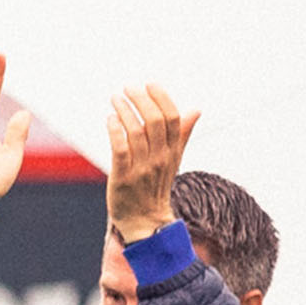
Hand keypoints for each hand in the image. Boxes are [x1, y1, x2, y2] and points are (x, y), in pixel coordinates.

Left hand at [103, 82, 199, 245]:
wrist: (145, 221)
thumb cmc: (156, 187)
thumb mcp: (173, 160)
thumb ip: (182, 135)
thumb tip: (195, 110)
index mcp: (173, 152)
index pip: (173, 119)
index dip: (162, 98)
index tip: (150, 84)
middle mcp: (160, 158)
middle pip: (156, 122)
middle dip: (141, 100)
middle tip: (128, 88)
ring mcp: (142, 168)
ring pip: (137, 132)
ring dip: (125, 111)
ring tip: (116, 99)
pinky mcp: (124, 177)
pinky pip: (121, 149)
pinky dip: (115, 131)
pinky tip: (110, 119)